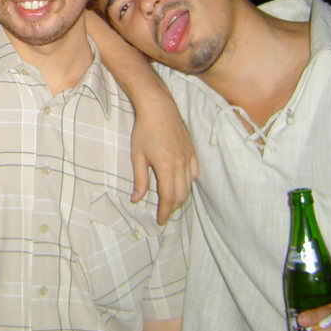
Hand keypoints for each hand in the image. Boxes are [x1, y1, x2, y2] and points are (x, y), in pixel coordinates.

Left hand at [130, 96, 197, 224]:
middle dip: (173, 207)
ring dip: (181, 197)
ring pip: (189, 185)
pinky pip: (194, 173)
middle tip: (165, 214)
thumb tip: (137, 199)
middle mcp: (181, 165)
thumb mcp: (138, 156)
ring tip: (172, 203)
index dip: (165, 211)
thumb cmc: (144, 131)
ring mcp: (189, 158)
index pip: (168, 197)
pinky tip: (182, 185)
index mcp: (166, 167)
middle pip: (181, 195)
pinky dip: (188, 183)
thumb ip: (139, 180)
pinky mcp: (193, 151)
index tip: (160, 220)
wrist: (159, 109)